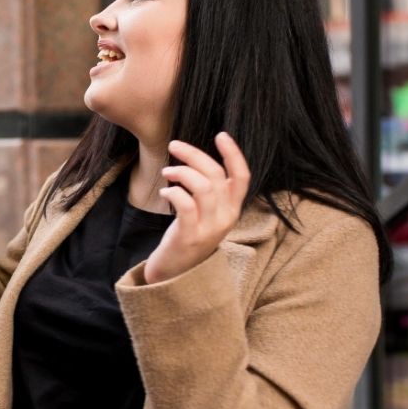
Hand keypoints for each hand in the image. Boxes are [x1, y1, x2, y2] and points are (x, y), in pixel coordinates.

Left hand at [142, 133, 250, 284]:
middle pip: (216, 176)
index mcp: (233, 210)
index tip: (221, 135)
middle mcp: (226, 219)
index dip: (234, 154)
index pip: (242, 177)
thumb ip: (210, 191)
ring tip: (167, 171)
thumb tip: (197, 158)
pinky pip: (186, 206)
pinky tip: (164, 192)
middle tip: (174, 145)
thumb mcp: (207, 213)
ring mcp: (209, 229)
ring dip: (182, 172)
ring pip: (203, 188)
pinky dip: (174, 192)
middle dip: (194, 155)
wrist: (175, 273)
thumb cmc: (189, 235)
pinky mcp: (190, 237)